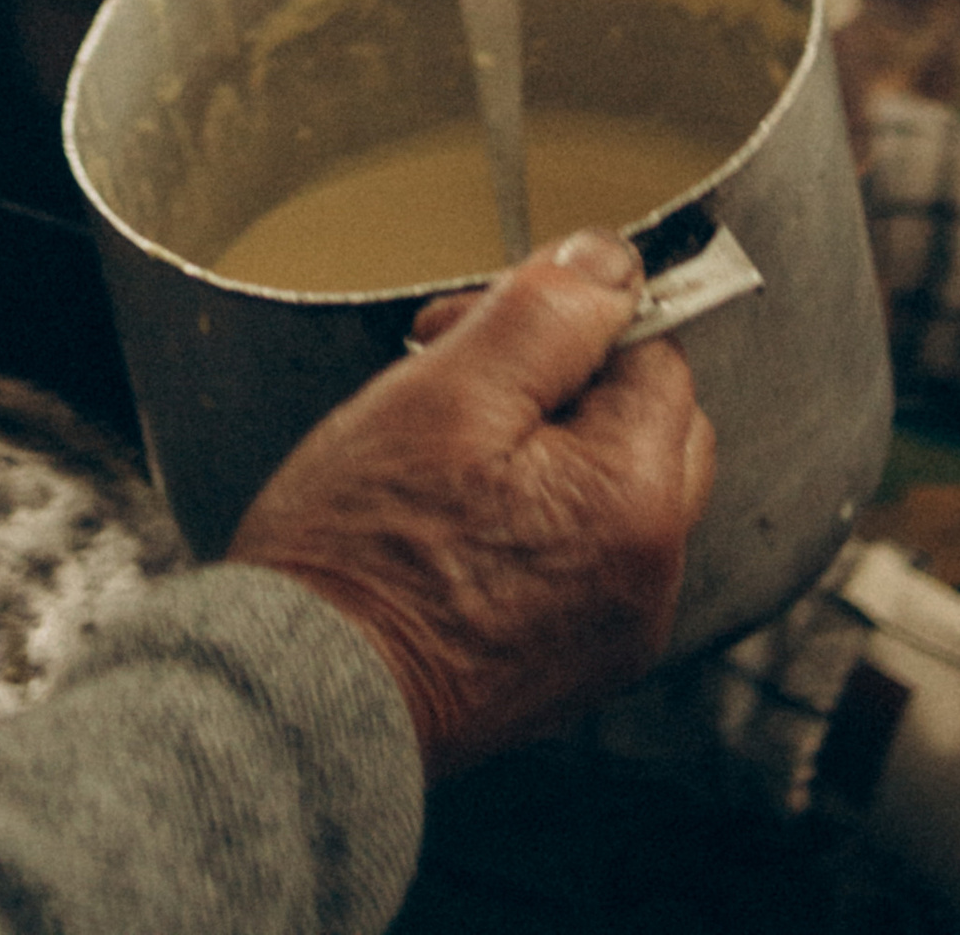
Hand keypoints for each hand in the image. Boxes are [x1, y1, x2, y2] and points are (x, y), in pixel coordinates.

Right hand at [228, 230, 713, 774]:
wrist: (306, 695)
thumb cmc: (362, 548)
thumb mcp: (444, 392)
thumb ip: (545, 315)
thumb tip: (612, 263)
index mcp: (635, 501)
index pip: (652, 356)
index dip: (567, 319)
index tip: (477, 323)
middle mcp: (651, 576)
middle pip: (648, 422)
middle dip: (564, 377)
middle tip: (454, 371)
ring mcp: (617, 629)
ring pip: (613, 485)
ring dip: (547, 443)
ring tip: (442, 448)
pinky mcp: (575, 663)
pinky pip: (587, 553)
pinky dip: (539, 515)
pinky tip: (454, 515)